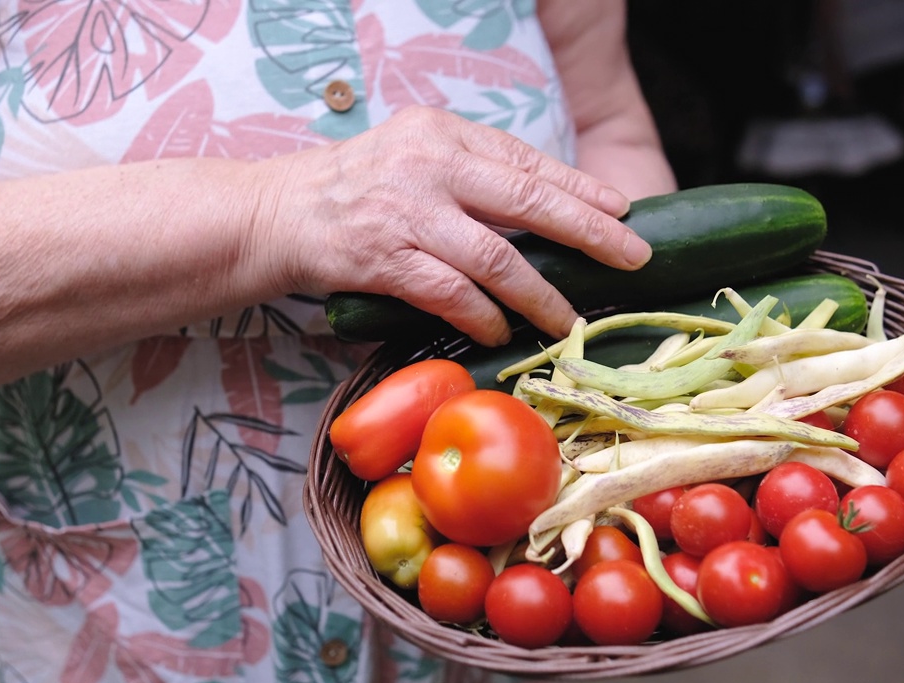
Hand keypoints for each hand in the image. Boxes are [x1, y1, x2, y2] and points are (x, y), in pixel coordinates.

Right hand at [251, 106, 649, 344]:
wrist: (274, 213)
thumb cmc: (351, 190)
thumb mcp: (411, 157)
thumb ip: (468, 174)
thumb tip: (541, 212)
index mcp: (442, 133)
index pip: (526, 160)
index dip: (580, 188)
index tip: (622, 209)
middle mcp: (429, 164)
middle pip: (527, 200)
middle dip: (588, 231)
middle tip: (630, 256)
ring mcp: (406, 212)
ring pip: (495, 256)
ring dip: (539, 292)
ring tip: (567, 318)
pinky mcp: (384, 258)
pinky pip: (450, 293)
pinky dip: (481, 314)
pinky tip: (501, 328)